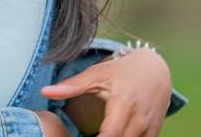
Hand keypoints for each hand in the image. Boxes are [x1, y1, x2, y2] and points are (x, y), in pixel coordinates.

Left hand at [42, 48, 171, 136]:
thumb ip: (72, 86)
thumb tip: (44, 91)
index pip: (111, 134)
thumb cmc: (121, 71)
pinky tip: (109, 136)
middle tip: (85, 135)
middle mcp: (139, 118)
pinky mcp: (154, 132)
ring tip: (96, 133)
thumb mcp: (96, 74)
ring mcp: (150, 127)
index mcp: (123, 104)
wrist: (155, 70)